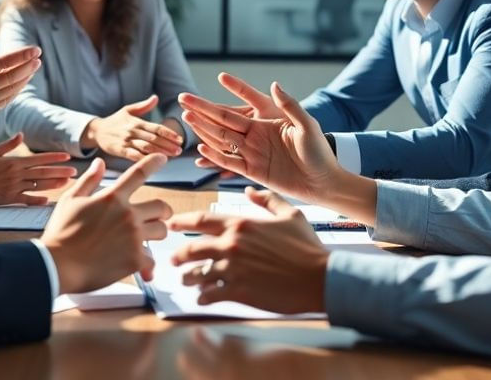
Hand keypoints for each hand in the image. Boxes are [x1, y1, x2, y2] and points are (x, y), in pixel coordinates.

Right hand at [0, 17, 40, 156]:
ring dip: (25, 78)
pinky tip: (20, 84)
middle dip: (28, 66)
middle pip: (13, 76)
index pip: (5, 62)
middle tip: (39, 57)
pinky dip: (15, 92)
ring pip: (11, 90)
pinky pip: (5, 102)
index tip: (36, 49)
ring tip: (34, 68)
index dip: (23, 55)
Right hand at [0, 133, 75, 206]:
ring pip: (38, 186)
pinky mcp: (8, 199)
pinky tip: (48, 200)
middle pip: (43, 172)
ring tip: (66, 183)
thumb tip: (21, 134)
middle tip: (74, 172)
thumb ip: (9, 144)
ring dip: (53, 184)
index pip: (39, 159)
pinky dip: (37, 200)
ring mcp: (13, 187)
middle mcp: (16, 174)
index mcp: (14, 162)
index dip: (54, 158)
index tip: (67, 157)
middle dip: (60, 171)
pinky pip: (26, 200)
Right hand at [41, 154, 171, 293]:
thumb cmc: (60, 233)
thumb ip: (89, 180)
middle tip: (158, 217)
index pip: (138, 174)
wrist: (57, 265)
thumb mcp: (70, 200)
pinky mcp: (135, 260)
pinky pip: (151, 258)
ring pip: (161, 231)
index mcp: (112, 198)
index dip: (153, 162)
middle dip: (162, 212)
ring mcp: (133, 237)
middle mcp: (127, 215)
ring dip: (155, 234)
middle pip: (161, 207)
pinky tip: (138, 264)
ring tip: (145, 240)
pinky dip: (145, 262)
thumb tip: (100, 163)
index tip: (162, 158)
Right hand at [81, 95, 183, 159]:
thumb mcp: (128, 110)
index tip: (180, 139)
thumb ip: (143, 106)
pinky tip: (153, 162)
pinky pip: (133, 155)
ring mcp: (126, 141)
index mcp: (137, 122)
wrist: (97, 130)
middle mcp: (133, 131)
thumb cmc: (115, 120)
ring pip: (146, 147)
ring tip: (172, 156)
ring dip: (159, 152)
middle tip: (180, 150)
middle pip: (154, 138)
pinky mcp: (120, 150)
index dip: (169, 133)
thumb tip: (155, 97)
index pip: (156, 128)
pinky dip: (144, 159)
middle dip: (168, 144)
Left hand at [168, 188, 328, 313]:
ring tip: (187, 281)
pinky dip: (203, 297)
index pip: (201, 220)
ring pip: (198, 274)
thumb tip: (249, 192)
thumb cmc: (307, 247)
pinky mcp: (238, 292)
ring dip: (189, 278)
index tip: (171, 225)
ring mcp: (233, 269)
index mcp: (241, 224)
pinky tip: (203, 298)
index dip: (182, 222)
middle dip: (179, 255)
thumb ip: (267, 201)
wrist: (320, 278)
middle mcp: (232, 245)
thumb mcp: (290, 215)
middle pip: (192, 248)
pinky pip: (210, 295)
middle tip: (173, 259)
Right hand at [178, 82, 339, 205]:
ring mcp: (252, 153)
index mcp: (264, 123)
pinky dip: (215, 156)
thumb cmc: (319, 151)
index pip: (238, 108)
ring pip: (222, 141)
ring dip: (204, 131)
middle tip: (183, 100)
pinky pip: (230, 162)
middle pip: (222, 122)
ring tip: (187, 119)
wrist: (324, 180)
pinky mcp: (253, 171)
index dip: (225, 95)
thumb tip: (274, 84)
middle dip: (203, 112)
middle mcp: (254, 136)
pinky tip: (201, 148)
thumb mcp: (307, 125)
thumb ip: (290, 106)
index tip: (218, 78)